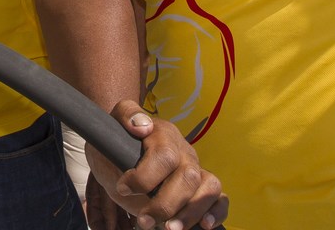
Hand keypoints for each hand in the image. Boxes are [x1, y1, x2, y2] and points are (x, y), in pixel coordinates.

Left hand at [86, 100, 226, 229]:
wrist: (122, 149)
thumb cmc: (119, 140)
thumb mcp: (115, 123)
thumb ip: (126, 115)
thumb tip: (142, 126)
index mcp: (165, 135)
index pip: (165, 156)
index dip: (144, 177)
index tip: (123, 188)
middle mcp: (184, 152)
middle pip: (188, 177)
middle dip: (165, 204)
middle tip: (143, 220)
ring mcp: (195, 169)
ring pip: (209, 188)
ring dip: (190, 213)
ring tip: (169, 228)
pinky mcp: (201, 187)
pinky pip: (220, 198)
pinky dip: (216, 212)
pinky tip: (204, 225)